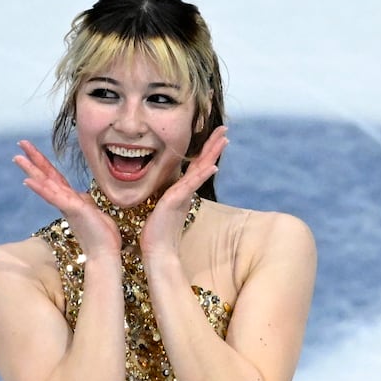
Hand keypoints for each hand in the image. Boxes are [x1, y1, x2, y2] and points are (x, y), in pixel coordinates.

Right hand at [14, 140, 121, 256]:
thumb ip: (83, 201)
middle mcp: (65, 200)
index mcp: (70, 199)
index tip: (31, 150)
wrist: (105, 254)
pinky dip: (41, 188)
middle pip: (46, 176)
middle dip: (33, 160)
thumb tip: (80, 194)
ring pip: (46, 184)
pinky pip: (54, 197)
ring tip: (17, 157)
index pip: (54, 177)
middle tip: (19, 145)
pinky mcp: (73, 210)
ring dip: (31, 170)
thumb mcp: (93, 211)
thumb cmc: (102, 236)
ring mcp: (67, 205)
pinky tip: (28, 180)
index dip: (43, 163)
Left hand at [140, 126, 227, 256]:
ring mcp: (183, 195)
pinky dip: (203, 175)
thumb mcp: (158, 207)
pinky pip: (192, 185)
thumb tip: (159, 189)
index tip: (211, 135)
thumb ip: (162, 196)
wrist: (158, 251)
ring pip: (201, 170)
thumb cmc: (156, 232)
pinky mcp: (177, 201)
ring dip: (212, 154)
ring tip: (224, 139)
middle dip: (213, 145)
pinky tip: (212, 166)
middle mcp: (186, 191)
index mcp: (181, 191)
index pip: (195, 166)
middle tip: (224, 129)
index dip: (204, 150)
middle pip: (203, 163)